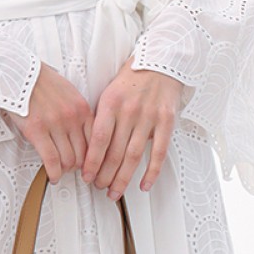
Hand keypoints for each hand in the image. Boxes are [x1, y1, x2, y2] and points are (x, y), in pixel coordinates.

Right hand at [0, 61, 92, 181]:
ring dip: (65, 170)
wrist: (19, 72)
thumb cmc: (41, 82)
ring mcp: (55, 124)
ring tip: (60, 172)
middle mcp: (72, 118)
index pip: (97, 141)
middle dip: (79, 166)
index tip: (90, 164)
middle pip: (84, 154)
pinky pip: (51, 160)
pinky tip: (53, 176)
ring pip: (68, 159)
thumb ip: (77, 112)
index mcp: (82, 108)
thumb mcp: (68, 93)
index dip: (94, 157)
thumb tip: (80, 135)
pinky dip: (54, 172)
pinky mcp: (37, 130)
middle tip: (73, 170)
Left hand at [81, 55, 184, 200]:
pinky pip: (159, 153)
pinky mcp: (167, 122)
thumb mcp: (110, 92)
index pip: (98, 140)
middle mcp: (129, 111)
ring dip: (122, 178)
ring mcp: (149, 117)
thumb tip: (89, 148)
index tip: (86, 176)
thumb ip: (102, 117)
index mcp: (111, 103)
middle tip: (98, 187)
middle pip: (115, 152)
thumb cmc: (133, 78)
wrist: (161, 60)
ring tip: (114, 192)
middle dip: (104, 175)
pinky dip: (151, 172)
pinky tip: (143, 185)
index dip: (91, 162)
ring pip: (134, 156)